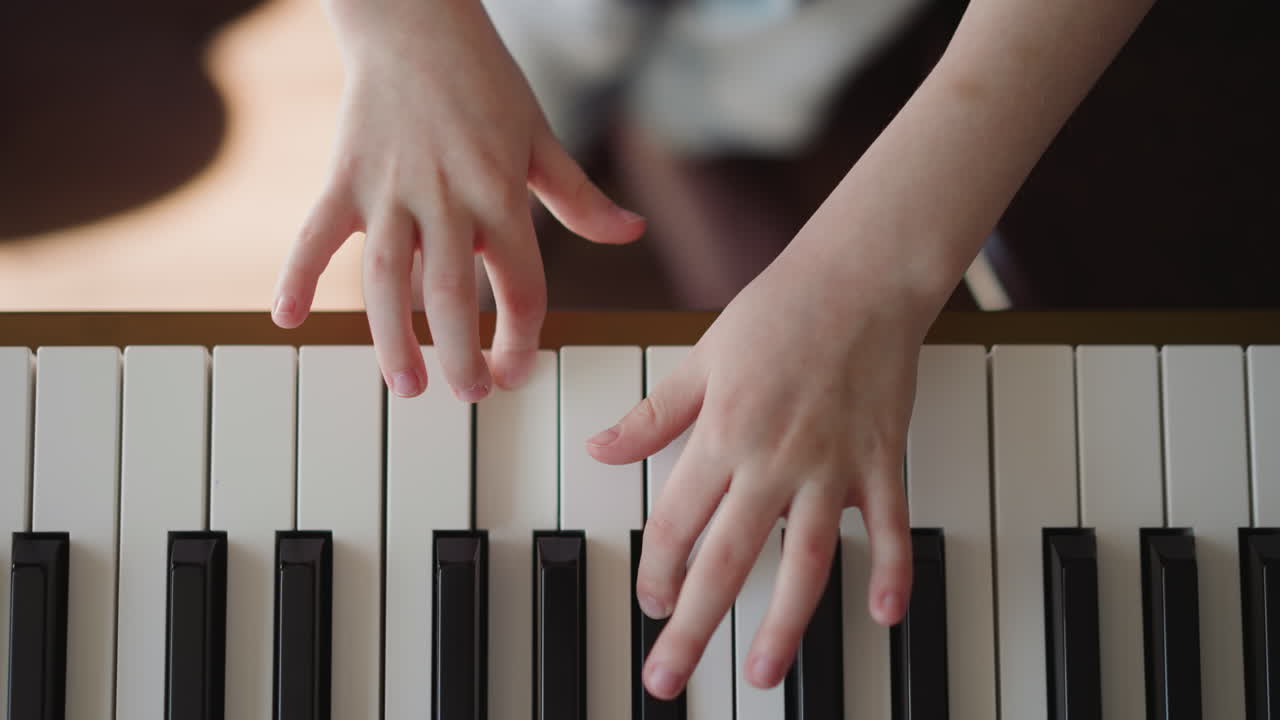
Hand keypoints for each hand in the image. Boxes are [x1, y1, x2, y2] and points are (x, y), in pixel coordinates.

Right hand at [271, 0, 644, 398]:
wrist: (414, 20)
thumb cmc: (483, 81)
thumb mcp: (541, 138)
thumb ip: (581, 198)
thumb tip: (631, 232)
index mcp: (501, 194)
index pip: (520, 286)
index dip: (521, 339)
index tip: (516, 373)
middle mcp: (447, 199)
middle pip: (452, 295)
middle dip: (460, 355)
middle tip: (467, 395)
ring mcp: (390, 190)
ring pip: (385, 278)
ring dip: (392, 337)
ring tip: (404, 385)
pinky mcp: (343, 176)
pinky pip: (315, 232)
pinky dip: (296, 273)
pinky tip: (286, 318)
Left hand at [588, 242, 930, 698]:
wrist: (859, 274)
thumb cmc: (780, 309)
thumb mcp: (700, 358)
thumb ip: (653, 416)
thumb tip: (600, 449)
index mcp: (722, 434)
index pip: (676, 524)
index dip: (656, 571)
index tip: (650, 602)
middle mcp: (772, 460)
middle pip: (726, 561)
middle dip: (692, 626)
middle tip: (667, 678)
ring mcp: (832, 465)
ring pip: (806, 561)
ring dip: (783, 624)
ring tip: (761, 673)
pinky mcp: (881, 460)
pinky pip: (889, 525)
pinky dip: (892, 570)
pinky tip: (886, 615)